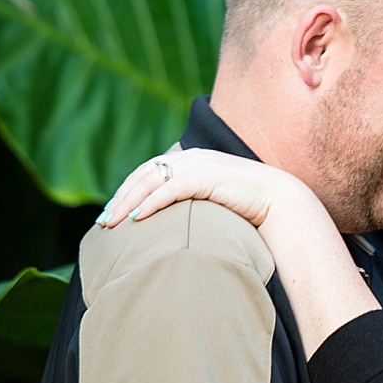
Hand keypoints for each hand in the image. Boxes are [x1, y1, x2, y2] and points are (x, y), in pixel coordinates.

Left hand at [98, 148, 311, 229]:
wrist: (279, 200)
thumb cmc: (248, 205)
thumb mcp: (214, 200)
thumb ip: (193, 203)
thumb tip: (173, 224)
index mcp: (191, 160)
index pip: (148, 171)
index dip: (127, 190)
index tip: (112, 212)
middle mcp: (191, 158)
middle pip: (143, 175)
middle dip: (120, 198)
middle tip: (104, 221)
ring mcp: (198, 165)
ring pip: (151, 181)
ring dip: (128, 202)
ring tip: (113, 222)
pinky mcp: (207, 176)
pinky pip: (171, 189)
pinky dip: (152, 202)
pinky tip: (138, 218)